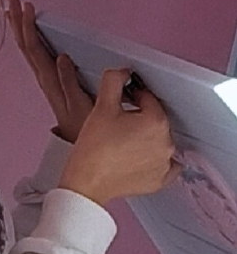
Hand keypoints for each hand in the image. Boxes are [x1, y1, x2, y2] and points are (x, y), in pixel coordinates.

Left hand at [5, 0, 92, 142]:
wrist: (81, 144)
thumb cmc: (84, 125)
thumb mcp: (81, 105)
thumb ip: (69, 82)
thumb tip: (62, 57)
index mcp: (49, 79)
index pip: (34, 48)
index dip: (29, 26)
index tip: (27, 7)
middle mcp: (43, 76)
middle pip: (25, 44)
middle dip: (18, 19)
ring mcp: (44, 78)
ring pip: (27, 48)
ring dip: (20, 27)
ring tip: (14, 9)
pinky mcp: (49, 80)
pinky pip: (34, 55)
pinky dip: (29, 39)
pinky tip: (28, 32)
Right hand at [58, 68, 180, 205]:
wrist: (86, 181)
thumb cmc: (93, 148)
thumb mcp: (101, 106)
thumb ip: (113, 80)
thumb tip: (123, 72)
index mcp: (156, 122)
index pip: (148, 98)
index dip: (131, 97)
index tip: (118, 105)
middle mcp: (166, 143)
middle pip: (154, 119)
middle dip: (138, 117)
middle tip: (116, 124)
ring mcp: (165, 164)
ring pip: (158, 140)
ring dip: (144, 137)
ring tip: (121, 141)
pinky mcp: (160, 180)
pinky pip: (164, 164)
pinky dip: (152, 158)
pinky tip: (135, 156)